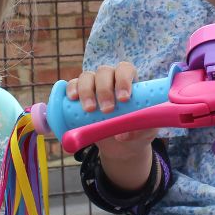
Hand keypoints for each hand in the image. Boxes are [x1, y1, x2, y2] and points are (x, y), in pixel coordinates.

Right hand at [66, 63, 157, 189]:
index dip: (124, 80)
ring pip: (87, 77)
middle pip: (104, 72)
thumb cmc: (135, 130)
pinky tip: (73, 98)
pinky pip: (72, 85)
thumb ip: (137, 130)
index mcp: (128, 80)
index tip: (124, 98)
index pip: (125, 70)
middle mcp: (109, 78)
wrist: (120, 144)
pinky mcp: (78, 94)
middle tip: (107, 110)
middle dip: (104, 90)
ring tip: (90, 109)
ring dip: (87, 91)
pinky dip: (71, 89)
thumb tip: (121, 135)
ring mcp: (92, 84)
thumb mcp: (143, 132)